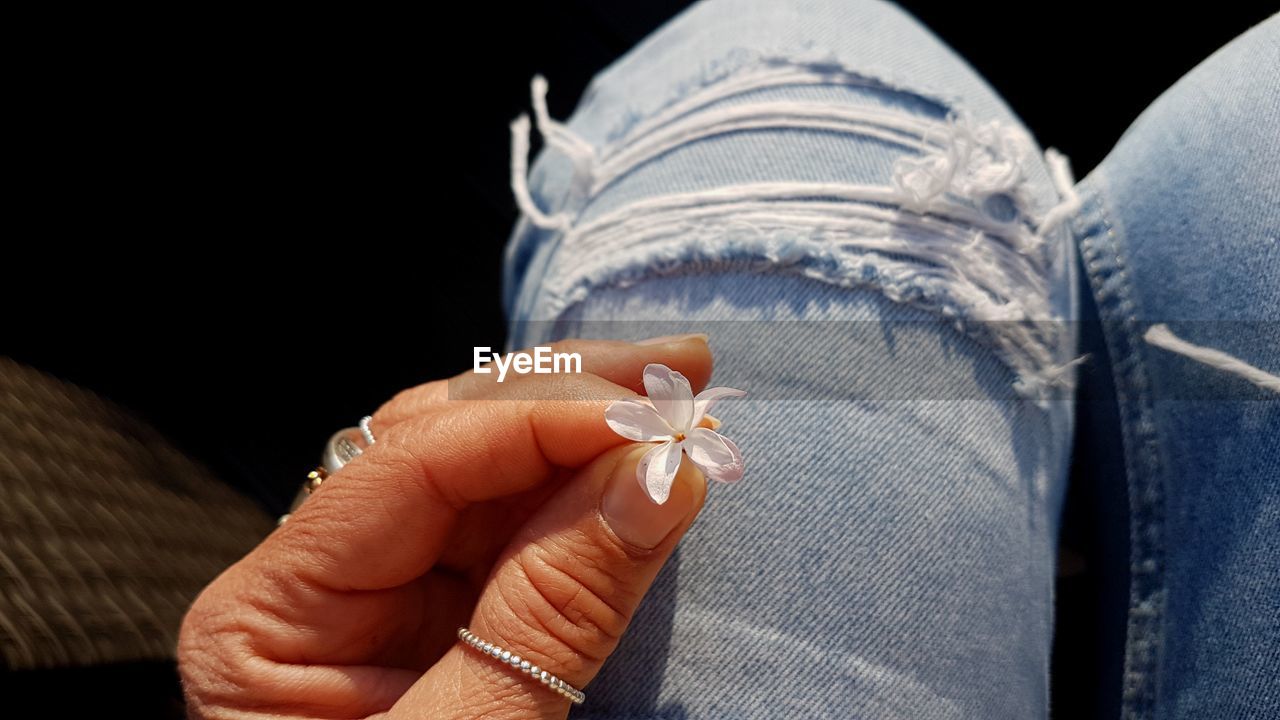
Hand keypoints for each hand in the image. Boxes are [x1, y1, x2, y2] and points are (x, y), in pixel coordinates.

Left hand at [177, 335, 714, 718]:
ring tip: (677, 398)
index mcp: (270, 616)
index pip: (411, 462)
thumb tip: (660, 474)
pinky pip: (508, 532)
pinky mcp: (438, 624)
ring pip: (481, 473)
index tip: (660, 420)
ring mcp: (378, 601)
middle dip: (568, 401)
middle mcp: (315, 585)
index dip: (543, 423)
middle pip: (442, 443)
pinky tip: (631, 459)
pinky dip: (580, 493)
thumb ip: (555, 611)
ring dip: (584, 431)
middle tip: (687, 374)